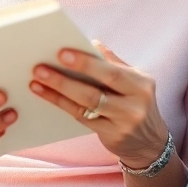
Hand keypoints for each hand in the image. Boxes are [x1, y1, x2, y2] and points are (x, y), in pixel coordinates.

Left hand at [31, 42, 168, 167]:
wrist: (150, 142)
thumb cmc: (137, 103)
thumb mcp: (135, 81)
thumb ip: (115, 63)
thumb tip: (92, 44)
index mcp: (141, 84)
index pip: (111, 71)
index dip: (86, 63)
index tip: (62, 53)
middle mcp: (135, 104)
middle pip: (96, 91)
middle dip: (66, 79)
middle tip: (40, 68)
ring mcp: (123, 123)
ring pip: (85, 106)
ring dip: (58, 92)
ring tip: (37, 81)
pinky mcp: (111, 136)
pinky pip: (82, 118)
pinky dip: (63, 104)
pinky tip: (47, 95)